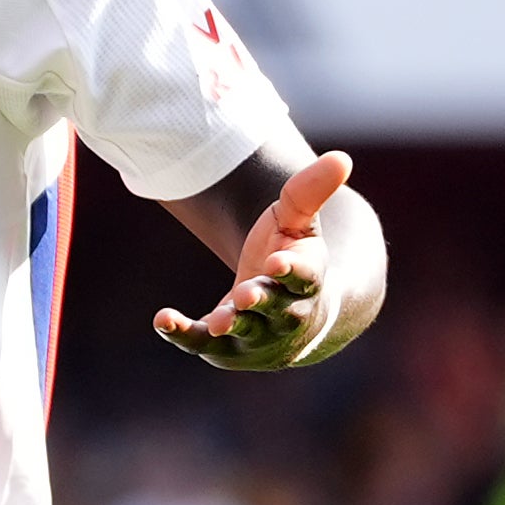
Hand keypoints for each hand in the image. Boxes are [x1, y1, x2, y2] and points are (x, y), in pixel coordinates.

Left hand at [155, 151, 371, 369]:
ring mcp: (257, 336)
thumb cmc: (293, 258)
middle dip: (262, 301)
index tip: (279, 262)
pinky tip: (163, 320)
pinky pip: (202, 343)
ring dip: (231, 325)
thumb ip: (312, 191)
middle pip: (277, 310)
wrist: (290, 316)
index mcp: (309, 282)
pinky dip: (182, 334)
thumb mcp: (301, 222)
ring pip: (244, 333)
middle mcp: (287, 315)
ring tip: (219, 321)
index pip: (305, 278)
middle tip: (247, 294)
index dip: (293, 271)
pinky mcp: (224, 348)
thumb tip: (341, 157)